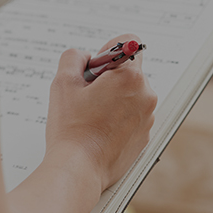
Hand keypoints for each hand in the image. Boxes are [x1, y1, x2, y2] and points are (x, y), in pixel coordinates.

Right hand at [45, 34, 157, 191]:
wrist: (78, 169)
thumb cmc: (72, 130)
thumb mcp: (64, 82)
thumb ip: (74, 57)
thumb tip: (85, 57)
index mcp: (131, 76)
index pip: (130, 43)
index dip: (109, 50)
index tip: (97, 66)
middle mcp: (146, 94)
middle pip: (130, 70)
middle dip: (110, 77)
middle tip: (89, 95)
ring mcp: (148, 115)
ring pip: (132, 94)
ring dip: (115, 98)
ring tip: (93, 115)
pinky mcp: (145, 133)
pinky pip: (134, 114)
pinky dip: (120, 117)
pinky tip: (101, 128)